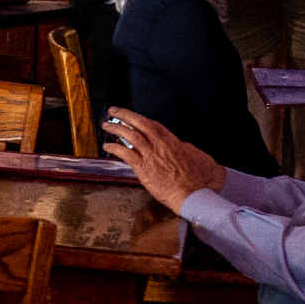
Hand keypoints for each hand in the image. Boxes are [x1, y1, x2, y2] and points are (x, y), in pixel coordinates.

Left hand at [105, 108, 224, 212]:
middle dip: (125, 115)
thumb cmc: (198, 178)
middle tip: (114, 111)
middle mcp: (160, 145)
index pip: (152, 125)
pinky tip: (107, 146)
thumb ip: (182, 149)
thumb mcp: (194, 156)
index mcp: (172, 142)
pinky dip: (114, 148)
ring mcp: (151, 156)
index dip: (139, 118)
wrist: (195, 192)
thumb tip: (180, 146)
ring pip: (130, 135)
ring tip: (106, 125)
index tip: (131, 116)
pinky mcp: (144, 168)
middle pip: (140, 124)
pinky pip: (125, 153)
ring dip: (116, 128)